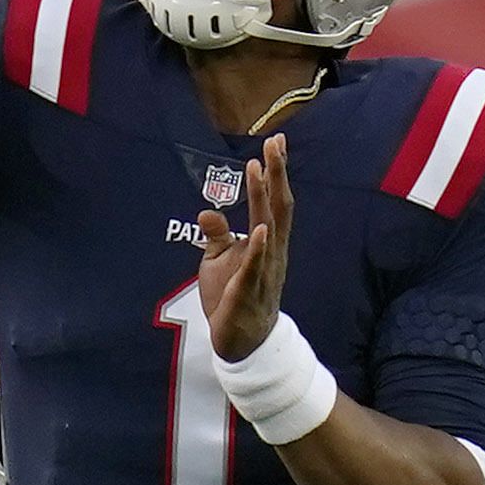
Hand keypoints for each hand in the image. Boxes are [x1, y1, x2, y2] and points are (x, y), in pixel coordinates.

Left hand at [193, 136, 296, 357]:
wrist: (242, 341)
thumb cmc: (233, 297)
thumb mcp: (219, 261)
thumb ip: (217, 235)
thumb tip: (206, 210)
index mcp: (266, 242)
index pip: (272, 201)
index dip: (273, 172)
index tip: (274, 142)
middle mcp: (272, 252)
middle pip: (278, 207)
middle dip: (277, 174)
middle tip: (275, 142)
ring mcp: (264, 270)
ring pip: (269, 229)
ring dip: (264, 198)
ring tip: (261, 169)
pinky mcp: (248, 291)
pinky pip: (256, 266)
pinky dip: (259, 247)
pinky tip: (261, 228)